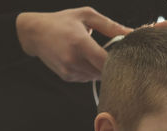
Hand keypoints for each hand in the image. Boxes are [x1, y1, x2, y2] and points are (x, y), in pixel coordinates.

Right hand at [16, 7, 132, 81]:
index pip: (106, 61)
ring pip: (97, 77)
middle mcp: (74, 60)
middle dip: (113, 66)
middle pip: (104, 72)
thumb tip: (132, 33)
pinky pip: (87, 78)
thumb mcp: (86, 16)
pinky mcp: (67, 77)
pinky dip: (91, 71)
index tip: (126, 56)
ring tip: (97, 54)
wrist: (34, 33)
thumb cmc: (62, 22)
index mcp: (80, 43)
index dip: (119, 62)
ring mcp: (70, 70)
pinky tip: (86, 60)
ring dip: (101, 69)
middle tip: (115, 55)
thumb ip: (111, 26)